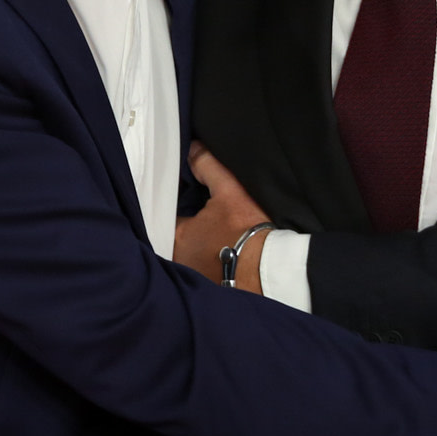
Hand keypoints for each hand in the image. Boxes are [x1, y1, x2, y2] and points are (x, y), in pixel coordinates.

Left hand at [173, 144, 271, 290]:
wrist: (270, 270)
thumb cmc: (247, 230)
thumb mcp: (230, 191)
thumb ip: (208, 167)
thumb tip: (193, 148)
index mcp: (179, 235)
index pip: (166, 215)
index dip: (175, 204)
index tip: (185, 196)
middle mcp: (180, 259)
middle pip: (177, 236)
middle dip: (185, 226)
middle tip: (200, 214)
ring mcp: (194, 276)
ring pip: (189, 253)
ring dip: (196, 245)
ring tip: (212, 233)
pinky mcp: (211, 287)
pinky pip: (202, 268)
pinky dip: (208, 259)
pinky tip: (222, 251)